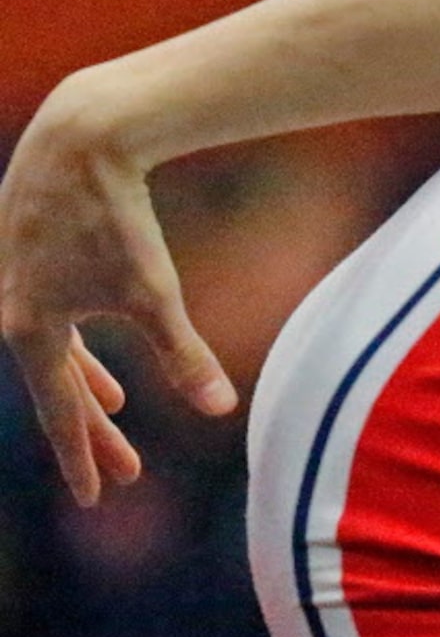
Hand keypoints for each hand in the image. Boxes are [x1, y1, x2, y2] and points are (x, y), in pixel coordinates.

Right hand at [0, 80, 233, 502]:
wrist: (81, 139)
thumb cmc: (117, 220)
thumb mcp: (154, 293)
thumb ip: (183, 355)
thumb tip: (221, 410)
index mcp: (30, 329)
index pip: (59, 412)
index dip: (82, 457)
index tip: (100, 496)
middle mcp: (10, 310)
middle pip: (55, 388)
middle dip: (91, 433)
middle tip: (125, 475)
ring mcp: (14, 280)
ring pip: (51, 350)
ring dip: (83, 384)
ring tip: (114, 415)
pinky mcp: (26, 253)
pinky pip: (48, 315)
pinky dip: (74, 342)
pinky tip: (90, 351)